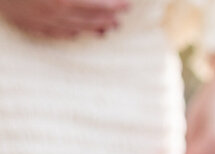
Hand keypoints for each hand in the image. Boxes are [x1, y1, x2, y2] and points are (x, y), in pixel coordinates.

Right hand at [0, 0, 126, 38]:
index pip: (100, 4)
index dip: (116, 4)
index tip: (127, 5)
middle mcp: (57, 13)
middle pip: (90, 19)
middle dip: (108, 18)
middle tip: (120, 18)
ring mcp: (43, 21)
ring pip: (75, 28)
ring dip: (94, 28)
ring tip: (107, 28)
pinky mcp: (30, 25)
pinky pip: (55, 32)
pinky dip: (69, 32)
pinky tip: (78, 32)